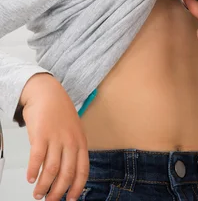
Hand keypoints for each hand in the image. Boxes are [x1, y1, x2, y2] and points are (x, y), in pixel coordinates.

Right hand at [20, 74, 88, 200]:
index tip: (70, 200)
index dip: (76, 188)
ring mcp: (56, 137)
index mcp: (81, 141)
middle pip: (67, 174)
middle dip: (58, 192)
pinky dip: (33, 171)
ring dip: (44, 186)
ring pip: (51, 170)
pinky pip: (37, 158)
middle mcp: (70, 141)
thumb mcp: (73, 131)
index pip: (82, 170)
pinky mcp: (41, 134)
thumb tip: (66, 174)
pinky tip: (30, 178)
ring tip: (38, 194)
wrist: (47, 92)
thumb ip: (72, 150)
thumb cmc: (60, 112)